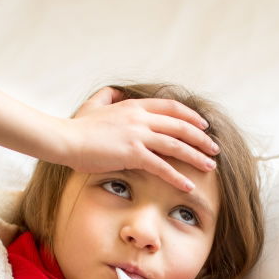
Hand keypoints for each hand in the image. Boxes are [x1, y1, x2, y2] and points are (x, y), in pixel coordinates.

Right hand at [55, 87, 219, 190]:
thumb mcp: (94, 105)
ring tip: (210, 166)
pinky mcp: (132, 153)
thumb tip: (115, 93)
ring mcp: (137, 135)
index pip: (171, 108)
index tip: (203, 125)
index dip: (190, 116)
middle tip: (214, 148)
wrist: (65, 139)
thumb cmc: (77, 126)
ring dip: (196, 156)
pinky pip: (162, 166)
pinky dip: (177, 177)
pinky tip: (188, 186)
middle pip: (180, 126)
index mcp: (134, 106)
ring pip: (176, 145)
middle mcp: (140, 118)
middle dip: (201, 138)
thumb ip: (107, 97)